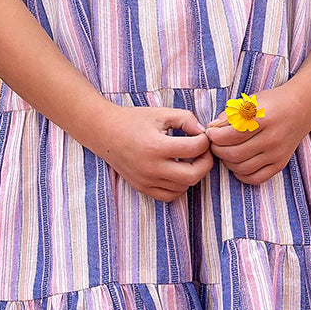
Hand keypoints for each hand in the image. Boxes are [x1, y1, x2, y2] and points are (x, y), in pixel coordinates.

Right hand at [95, 104, 214, 201]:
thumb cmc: (133, 120)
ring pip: (184, 187)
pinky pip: (169, 196)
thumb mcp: (161, 113)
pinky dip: (178, 186)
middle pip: (194, 175)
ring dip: (192, 174)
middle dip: (205, 162)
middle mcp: (152, 168)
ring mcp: (146, 181)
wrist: (105, 132)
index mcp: (157, 147)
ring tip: (188, 160)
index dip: (205, 141)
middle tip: (203, 152)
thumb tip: (202, 133)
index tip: (202, 136)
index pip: (194, 149)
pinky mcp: (142, 188)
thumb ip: (186, 119)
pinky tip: (177, 172)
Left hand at [204, 85, 310, 185]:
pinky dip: (242, 174)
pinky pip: (256, 178)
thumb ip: (229, 115)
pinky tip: (238, 164)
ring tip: (226, 152)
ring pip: (242, 168)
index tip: (210, 132)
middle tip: (215, 143)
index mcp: (262, 118)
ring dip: (227, 162)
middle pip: (234, 154)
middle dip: (217, 150)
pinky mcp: (280, 164)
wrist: (300, 109)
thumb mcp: (250, 102)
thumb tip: (211, 129)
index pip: (231, 135)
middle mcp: (271, 138)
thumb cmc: (271, 103)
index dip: (214, 136)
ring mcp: (277, 153)